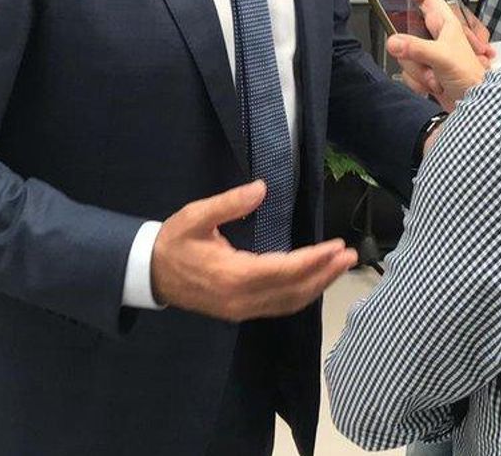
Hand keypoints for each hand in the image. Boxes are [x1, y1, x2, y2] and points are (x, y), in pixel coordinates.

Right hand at [151, 181, 357, 321]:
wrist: (150, 274)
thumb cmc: (174, 242)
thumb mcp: (196, 216)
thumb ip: (229, 204)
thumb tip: (260, 188)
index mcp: (232, 276)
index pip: (283, 270)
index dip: (312, 260)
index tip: (335, 246)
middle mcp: (241, 299)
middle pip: (293, 290)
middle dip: (324, 273)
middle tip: (350, 255)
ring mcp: (242, 309)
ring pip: (289, 302)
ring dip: (318, 285)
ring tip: (340, 266)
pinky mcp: (241, 311)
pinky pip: (279, 306)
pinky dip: (302, 294)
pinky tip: (316, 281)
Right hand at [389, 0, 487, 111]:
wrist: (475, 104)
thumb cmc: (471, 77)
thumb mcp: (443, 57)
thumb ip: (416, 48)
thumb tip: (393, 42)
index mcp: (444, 24)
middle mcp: (436, 37)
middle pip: (406, 32)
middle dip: (410, 51)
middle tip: (421, 58)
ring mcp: (429, 55)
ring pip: (405, 55)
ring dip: (417, 71)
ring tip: (435, 76)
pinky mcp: (426, 72)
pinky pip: (408, 73)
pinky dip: (418, 82)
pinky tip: (432, 86)